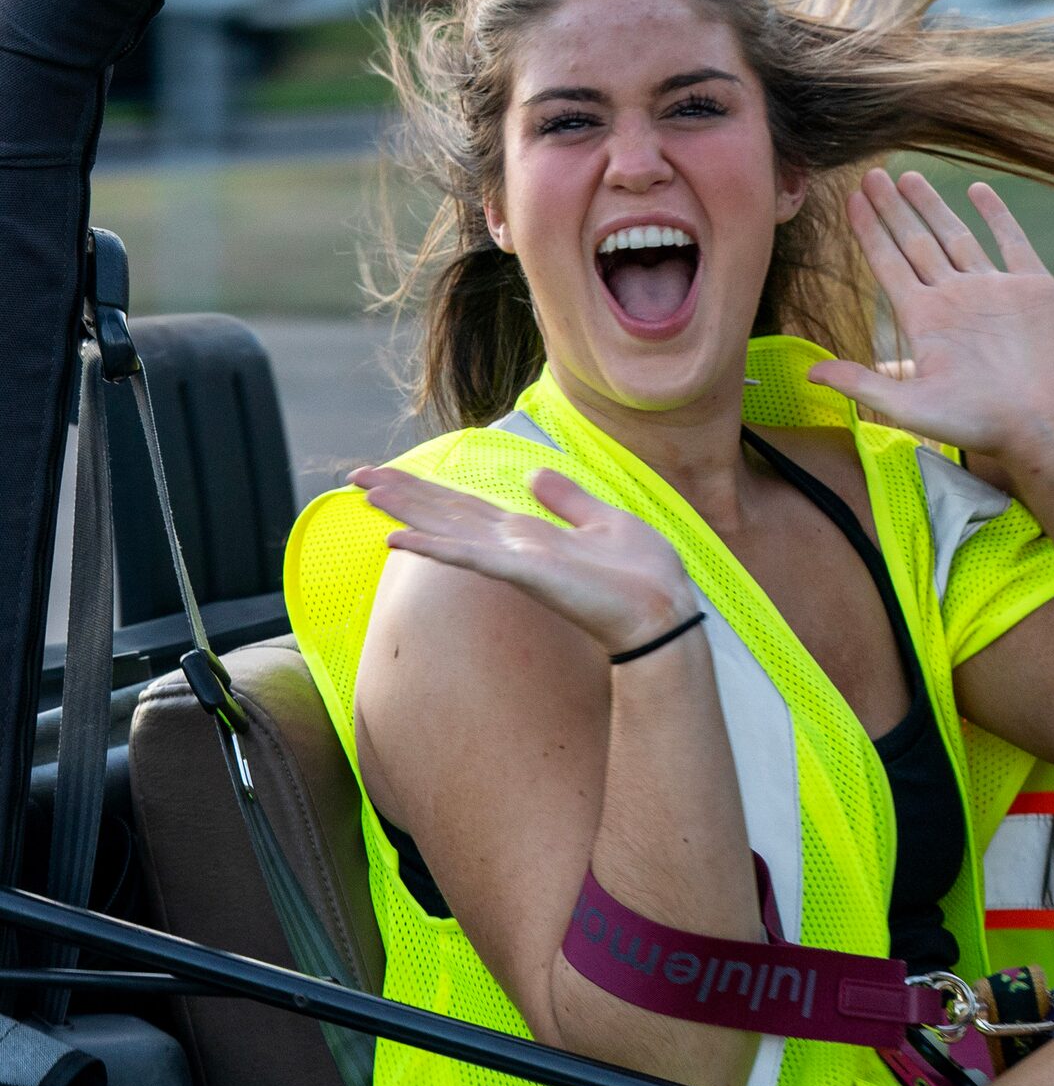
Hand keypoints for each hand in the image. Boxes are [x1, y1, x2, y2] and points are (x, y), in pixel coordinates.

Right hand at [355, 466, 697, 657]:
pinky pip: (471, 557)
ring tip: (367, 492)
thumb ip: (568, 500)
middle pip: (447, 514)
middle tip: (357, 475)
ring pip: (448, 531)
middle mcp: (512, 547)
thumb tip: (534, 475)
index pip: (468, 507)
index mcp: (529, 535)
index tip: (392, 474)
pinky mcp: (524, 574)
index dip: (430, 490)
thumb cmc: (640, 576)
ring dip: (408, 511)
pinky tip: (400, 538)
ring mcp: (514, 562)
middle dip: (405, 493)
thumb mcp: (605, 522)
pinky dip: (435, 547)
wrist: (663, 611)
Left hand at [810, 170, 1053, 474]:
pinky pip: (1010, 240)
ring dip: (932, 206)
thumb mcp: (912, 407)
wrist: (1046, 426)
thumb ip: (863, 383)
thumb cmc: (981, 424)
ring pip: (956, 235)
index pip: (888, 264)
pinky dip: (996, 215)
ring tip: (909, 177)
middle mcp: (955, 299)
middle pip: (915, 242)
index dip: (868, 232)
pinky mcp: (1032, 287)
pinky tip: (978, 191)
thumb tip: (810, 374)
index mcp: (925, 320)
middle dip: (892, 210)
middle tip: (871, 175)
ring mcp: (993, 289)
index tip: (850, 200)